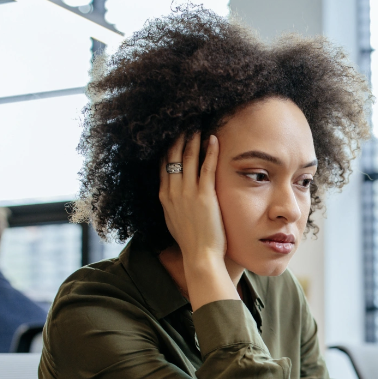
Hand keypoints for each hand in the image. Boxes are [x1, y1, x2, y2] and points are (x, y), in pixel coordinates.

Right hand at [158, 133, 237, 308]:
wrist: (199, 256)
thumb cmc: (191, 242)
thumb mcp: (174, 220)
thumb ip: (173, 205)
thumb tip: (173, 196)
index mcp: (164, 197)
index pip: (163, 165)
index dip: (168, 148)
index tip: (172, 134)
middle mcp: (173, 192)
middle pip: (173, 157)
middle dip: (178, 137)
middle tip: (184, 122)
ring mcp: (188, 193)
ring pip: (189, 158)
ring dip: (193, 139)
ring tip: (197, 125)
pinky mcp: (205, 196)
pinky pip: (207, 168)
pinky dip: (210, 151)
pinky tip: (214, 139)